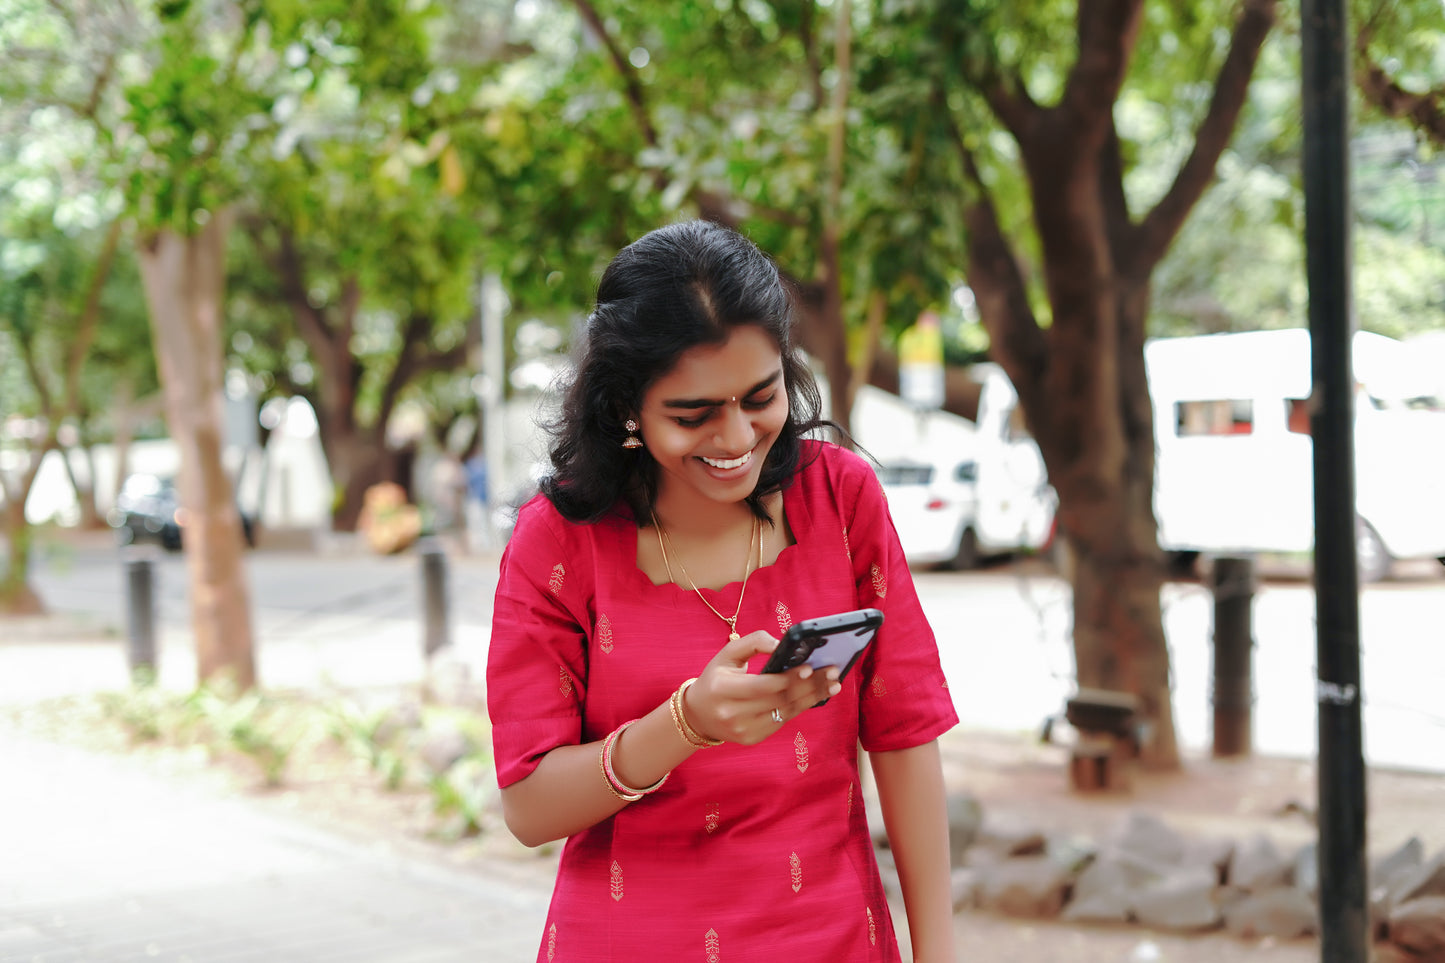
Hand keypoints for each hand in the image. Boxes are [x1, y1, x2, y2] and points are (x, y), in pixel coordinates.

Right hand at [685, 631, 842, 744]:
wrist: (698, 714)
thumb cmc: (716, 678)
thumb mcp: (727, 655)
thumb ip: (754, 642)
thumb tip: (783, 643)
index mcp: (722, 689)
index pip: (763, 686)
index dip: (788, 678)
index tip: (810, 666)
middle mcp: (732, 714)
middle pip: (779, 700)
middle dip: (809, 685)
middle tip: (832, 672)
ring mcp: (743, 730)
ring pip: (786, 712)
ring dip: (812, 697)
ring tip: (833, 685)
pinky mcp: (752, 739)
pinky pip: (783, 721)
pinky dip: (801, 707)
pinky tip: (816, 695)